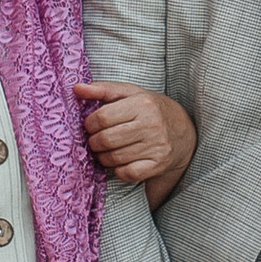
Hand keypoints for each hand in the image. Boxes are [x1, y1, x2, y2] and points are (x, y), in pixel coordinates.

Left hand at [77, 80, 193, 187]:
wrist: (183, 131)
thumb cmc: (149, 109)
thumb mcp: (129, 93)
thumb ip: (102, 89)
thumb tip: (76, 88)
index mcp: (143, 104)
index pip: (102, 117)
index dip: (90, 124)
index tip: (91, 125)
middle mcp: (152, 125)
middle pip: (106, 140)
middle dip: (94, 142)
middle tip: (95, 140)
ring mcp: (156, 146)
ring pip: (114, 158)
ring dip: (102, 157)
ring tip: (104, 151)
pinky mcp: (158, 164)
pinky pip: (128, 173)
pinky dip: (118, 170)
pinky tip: (119, 162)